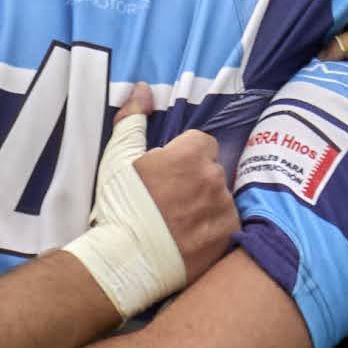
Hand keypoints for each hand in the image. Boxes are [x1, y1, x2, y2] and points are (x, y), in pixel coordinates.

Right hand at [128, 121, 238, 285]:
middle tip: (171, 199)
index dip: (185, 156)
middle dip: (197, 179)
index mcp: (190, 155)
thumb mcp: (118, 158)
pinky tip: (191, 237)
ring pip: (221, 197)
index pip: (202, 143)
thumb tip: (143, 88)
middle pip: (213, 169)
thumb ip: (134, 119)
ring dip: (207, 204)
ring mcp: (224, 209)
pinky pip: (227, 223)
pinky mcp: (229, 237)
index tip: (168, 174)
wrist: (125, 260)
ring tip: (180, 222)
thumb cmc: (119, 207)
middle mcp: (213, 178)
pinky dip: (213, 228)